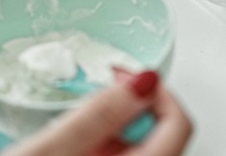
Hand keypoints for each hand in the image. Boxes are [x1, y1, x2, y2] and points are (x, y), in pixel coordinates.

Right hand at [8, 70, 192, 155]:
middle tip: (88, 107)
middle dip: (129, 115)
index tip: (124, 78)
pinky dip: (103, 154)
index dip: (156, 92)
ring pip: (140, 154)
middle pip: (162, 139)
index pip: (179, 125)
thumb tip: (141, 83)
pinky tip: (71, 155)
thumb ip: (96, 116)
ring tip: (71, 139)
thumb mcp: (47, 153)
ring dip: (113, 136)